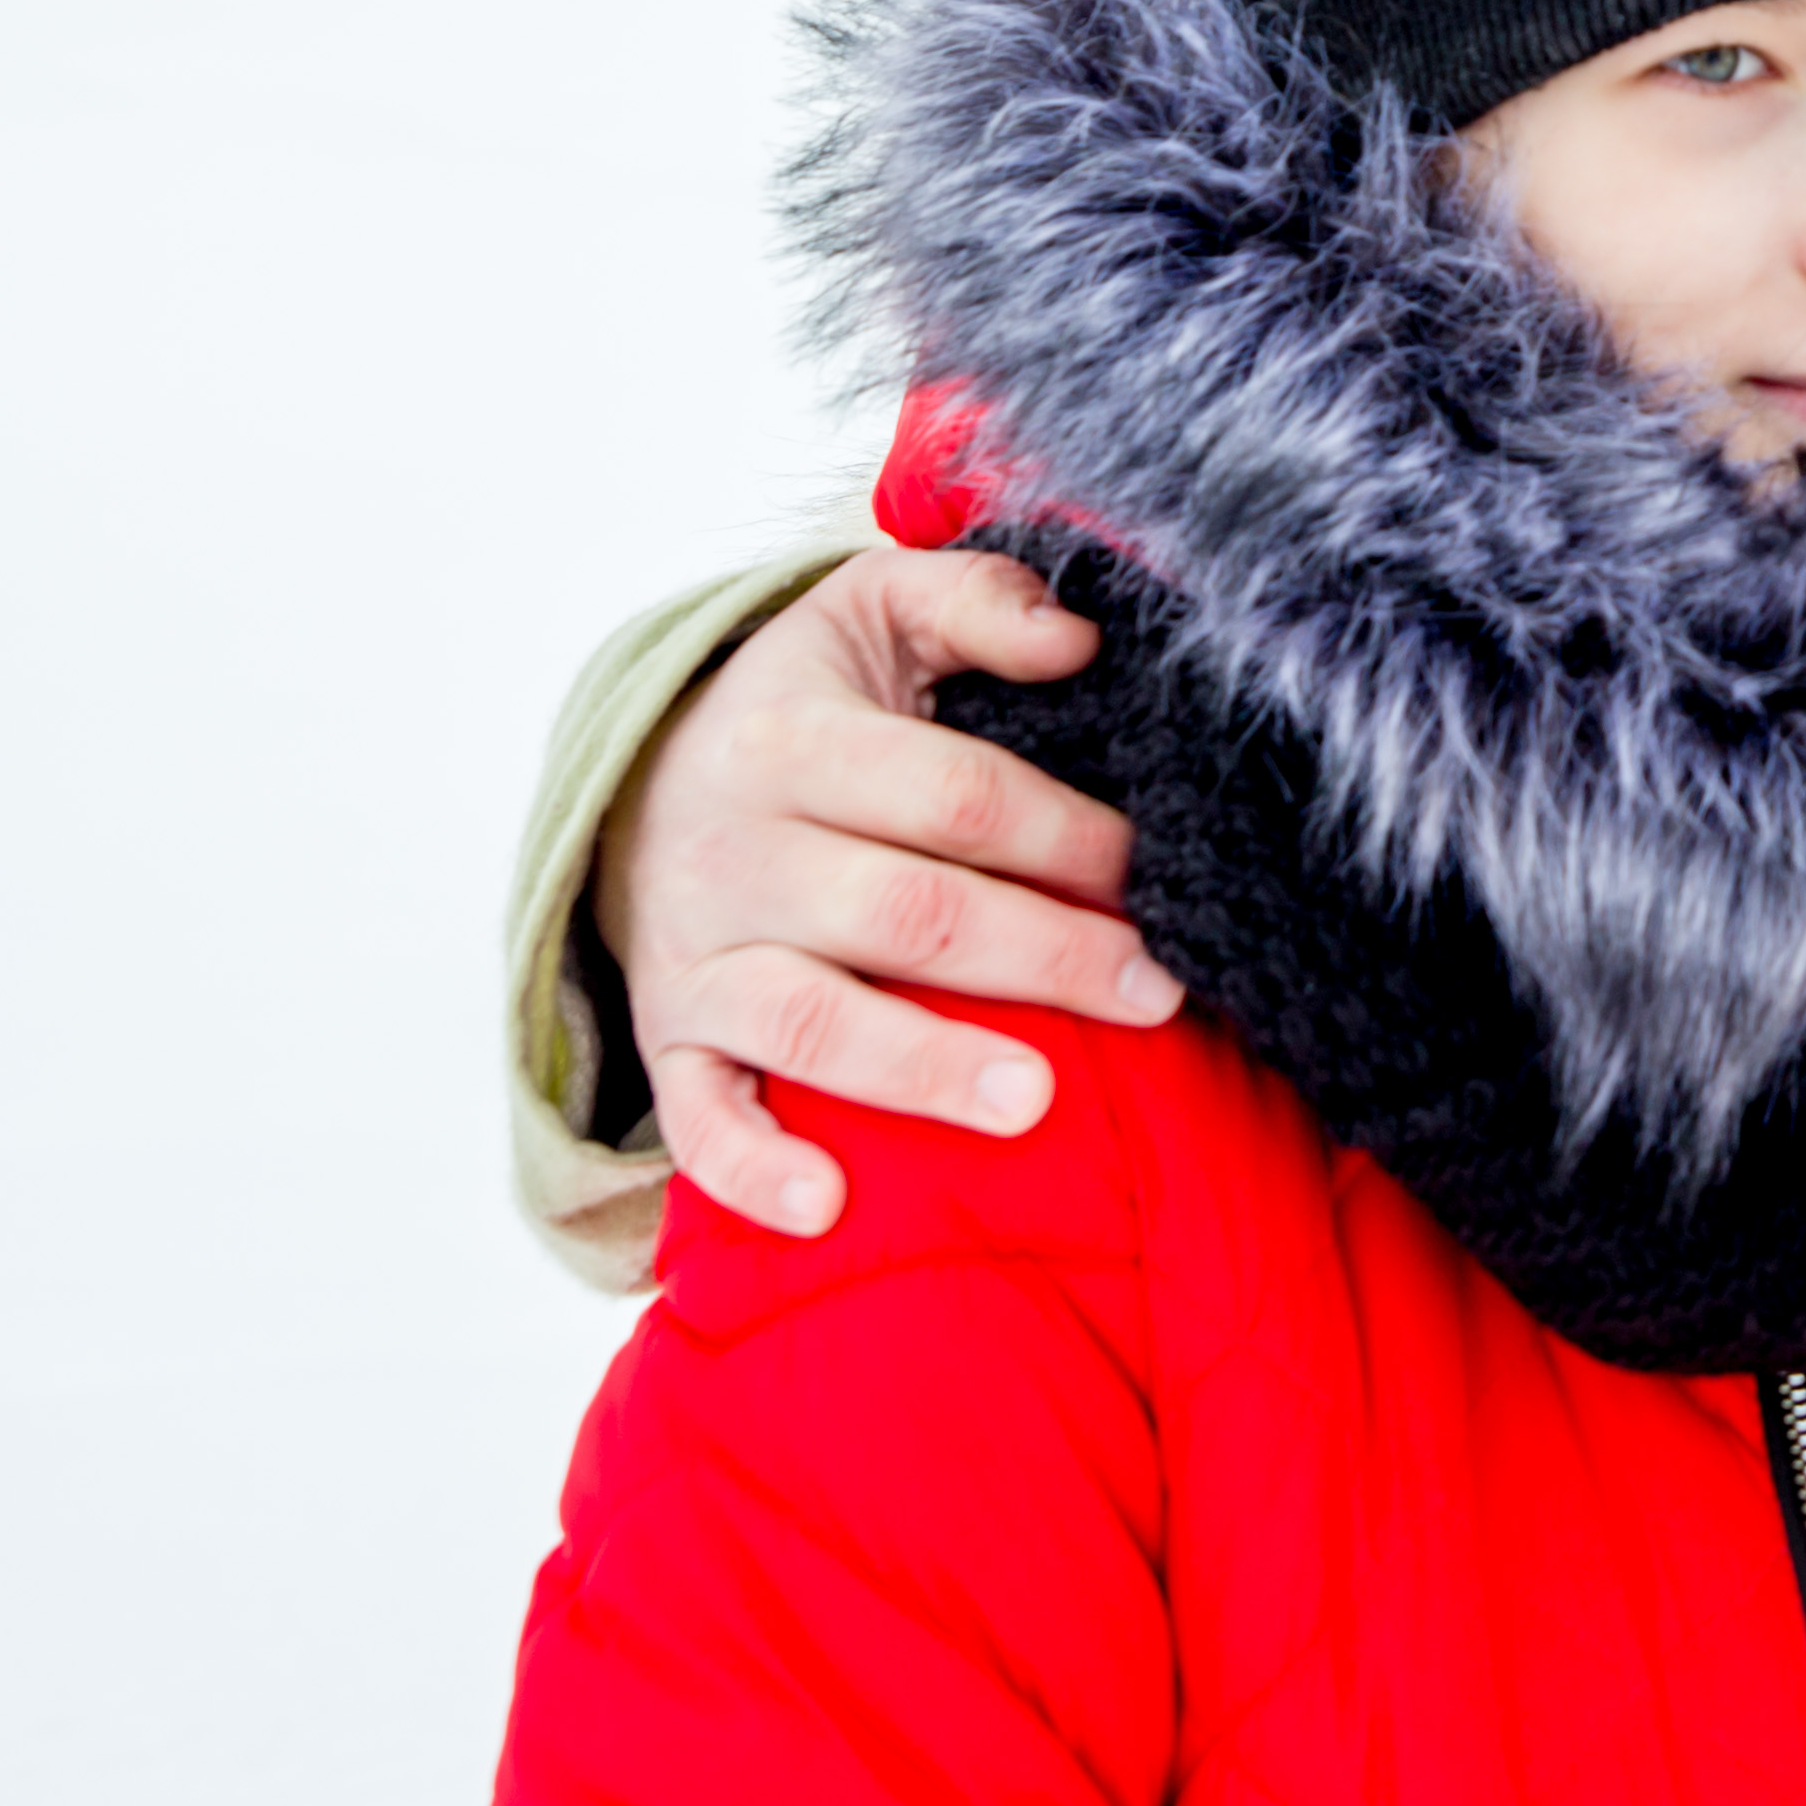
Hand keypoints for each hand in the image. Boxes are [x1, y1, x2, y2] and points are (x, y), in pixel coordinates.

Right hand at [593, 546, 1176, 1236]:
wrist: (645, 785)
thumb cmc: (812, 705)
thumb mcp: (875, 612)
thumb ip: (977, 599)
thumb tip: (1079, 637)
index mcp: (796, 738)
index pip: (956, 795)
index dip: (1067, 837)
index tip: (1159, 877)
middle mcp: (738, 850)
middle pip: (908, 913)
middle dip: (1042, 956)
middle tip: (1154, 994)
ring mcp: (699, 953)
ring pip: (811, 1019)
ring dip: (924, 1067)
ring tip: (1035, 1101)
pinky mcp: (672, 1038)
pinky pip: (697, 1115)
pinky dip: (750, 1169)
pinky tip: (827, 1206)